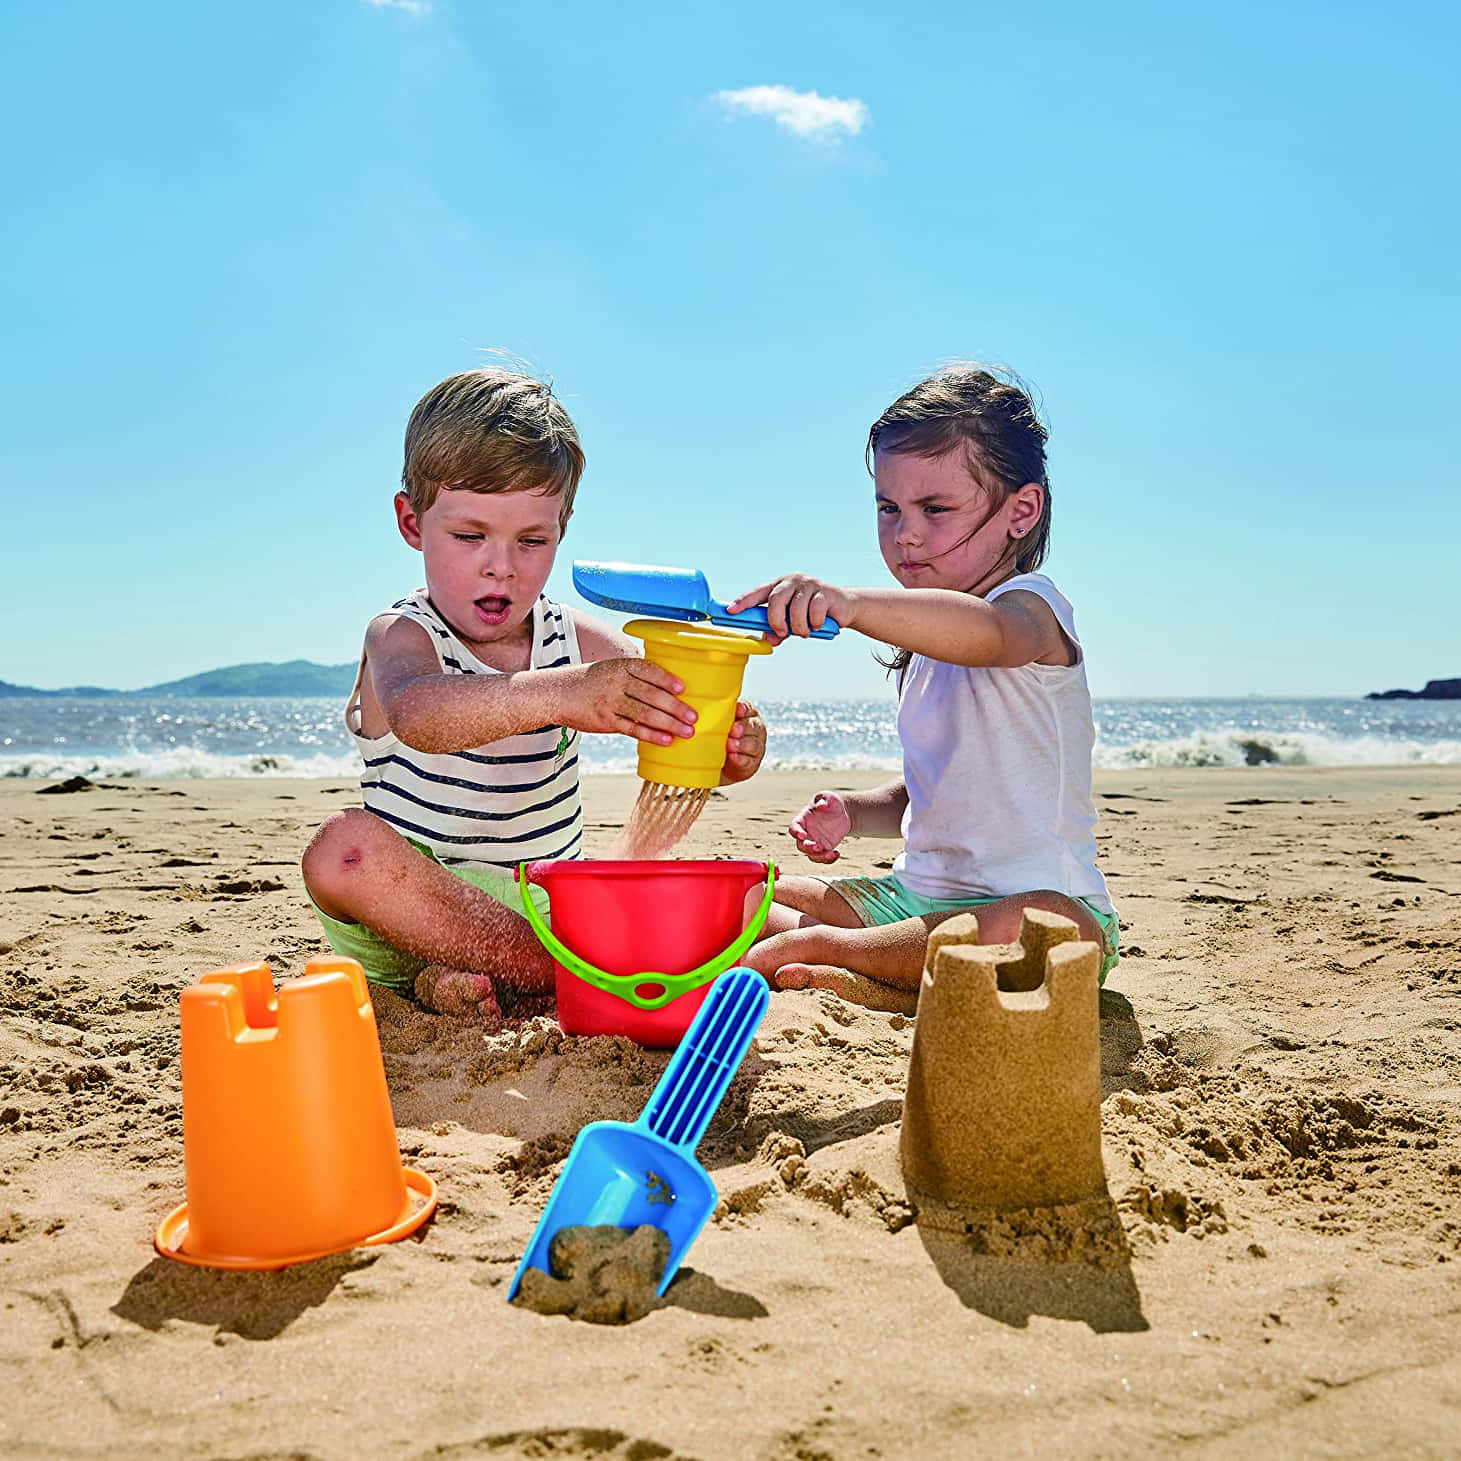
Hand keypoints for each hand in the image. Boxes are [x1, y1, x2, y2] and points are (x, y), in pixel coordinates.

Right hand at [567, 659, 697, 744]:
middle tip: (693, 716)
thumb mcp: (612, 669)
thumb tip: (669, 690)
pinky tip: (666, 740)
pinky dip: (651, 735)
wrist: (559, 694)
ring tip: (687, 731)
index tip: (683, 688)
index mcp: (621, 666)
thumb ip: (636, 677)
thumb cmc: (593, 682)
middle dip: (675, 707)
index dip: (666, 679)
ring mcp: (610, 702)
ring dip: (669, 723)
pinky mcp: (606, 721)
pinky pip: (632, 729)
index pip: (648, 670)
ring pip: (644, 713)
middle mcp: (616, 683)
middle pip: (650, 694)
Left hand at [720, 700, 765, 783]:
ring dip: (742, 744)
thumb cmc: (715, 738)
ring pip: (754, 744)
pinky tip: (733, 757)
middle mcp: (754, 729)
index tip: (738, 710)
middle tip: (733, 730)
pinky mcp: (752, 763)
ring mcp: (756, 746)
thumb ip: (714, 716)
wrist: (716, 764)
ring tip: (731, 745)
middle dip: (743, 727)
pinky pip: (749, 760)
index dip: (743, 709)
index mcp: (746, 715)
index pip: (747, 709)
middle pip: (753, 726)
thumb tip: (697, 710)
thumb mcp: (715, 724)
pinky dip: (740, 759)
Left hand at [726, 574, 852, 642]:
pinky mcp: (825, 592)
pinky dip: (815, 623)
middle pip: (775, 599)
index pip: (758, 593)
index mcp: (779, 586)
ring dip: (798, 627)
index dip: (743, 601)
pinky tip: (818, 624)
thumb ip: (778, 630)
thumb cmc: (812, 613)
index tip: (730, 611)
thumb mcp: (791, 622)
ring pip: (796, 610)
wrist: (843, 608)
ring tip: (804, 631)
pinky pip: (815, 611)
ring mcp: (809, 584)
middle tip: (781, 632)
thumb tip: (769, 639)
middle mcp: (792, 581)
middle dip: (776, 620)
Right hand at [788, 791, 851, 863]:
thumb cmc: (831, 802)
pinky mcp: (824, 849)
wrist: (841, 813)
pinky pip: (822, 858)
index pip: (793, 827)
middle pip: (800, 845)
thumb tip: (821, 805)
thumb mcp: (828, 797)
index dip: (795, 832)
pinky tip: (837, 854)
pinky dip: (829, 860)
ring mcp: (814, 842)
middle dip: (808, 848)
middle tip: (818, 847)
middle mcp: (805, 833)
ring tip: (832, 853)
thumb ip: (824, 800)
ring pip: (810, 855)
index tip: (802, 835)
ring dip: (819, 857)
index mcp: (802, 820)